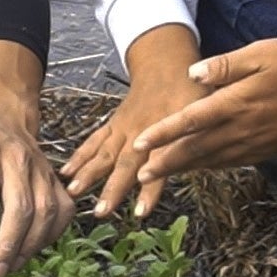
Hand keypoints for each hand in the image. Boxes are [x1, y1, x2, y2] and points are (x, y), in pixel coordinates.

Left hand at [0, 112, 74, 276]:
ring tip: (12, 265)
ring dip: (31, 245)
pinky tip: (34, 248)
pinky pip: (63, 209)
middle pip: (21, 208)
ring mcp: (41, 167)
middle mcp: (16, 158)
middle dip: (9, 246)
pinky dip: (53, 234)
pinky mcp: (55, 177)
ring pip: (46, 211)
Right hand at [61, 72, 205, 219]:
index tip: (141, 212)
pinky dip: (80, 156)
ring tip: (73, 192)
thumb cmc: (190, 90)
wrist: (167, 63)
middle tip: (101, 212)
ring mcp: (124, 128)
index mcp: (165, 131)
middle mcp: (141, 132)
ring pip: (105, 152)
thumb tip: (209, 161)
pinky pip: (94, 141)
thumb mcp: (204, 111)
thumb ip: (202, 137)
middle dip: (112, 188)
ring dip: (89, 173)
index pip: (159, 163)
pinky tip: (67, 172)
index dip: (150, 189)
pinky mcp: (114, 125)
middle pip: (125, 163)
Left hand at [132, 39, 276, 187]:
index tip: (140, 143)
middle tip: (140, 175)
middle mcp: (241, 129)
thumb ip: (226, 65)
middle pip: (196, 150)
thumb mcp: (262, 52)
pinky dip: (209, 167)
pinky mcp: (265, 150)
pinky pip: (230, 162)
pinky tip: (200, 167)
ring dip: (184, 168)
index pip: (191, 121)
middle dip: (166, 163)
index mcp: (236, 103)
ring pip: (211, 160)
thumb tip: (193, 73)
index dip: (163, 133)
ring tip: (160, 176)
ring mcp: (254, 143)